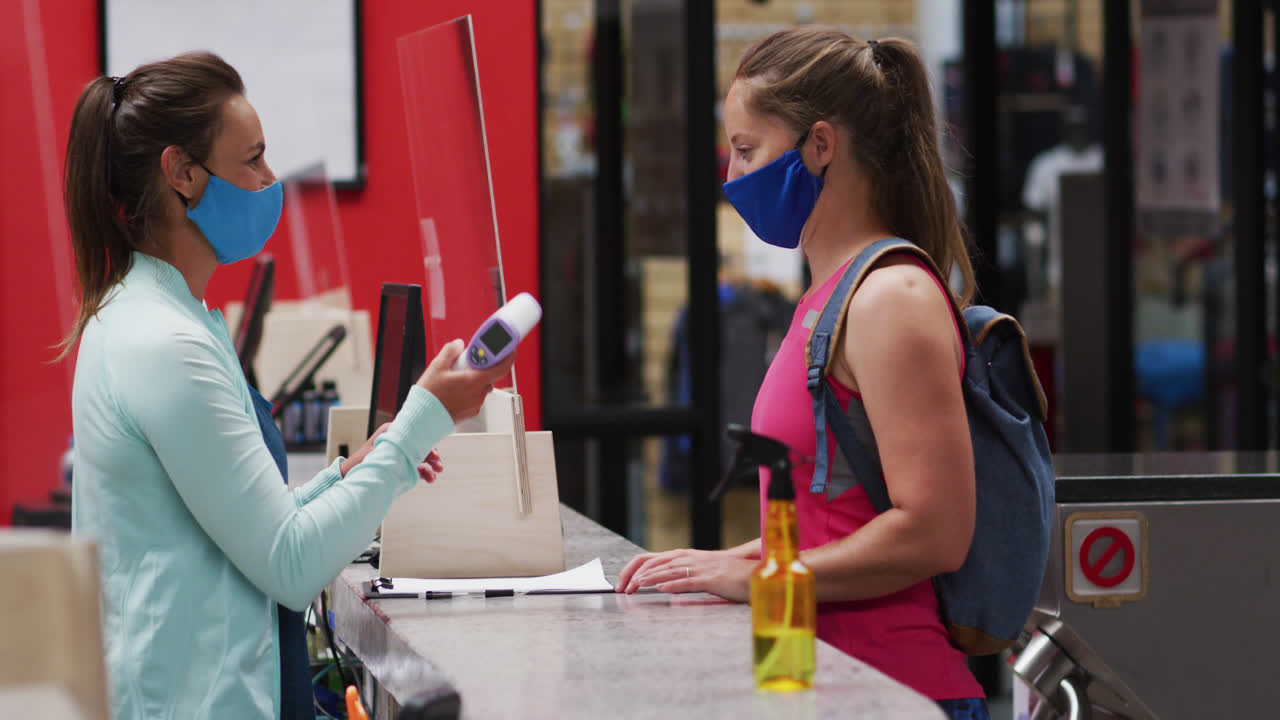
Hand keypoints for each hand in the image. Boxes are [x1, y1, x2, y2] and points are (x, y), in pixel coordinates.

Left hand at [340, 423, 443, 482]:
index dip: (427, 443)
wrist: (351, 475)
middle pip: (420, 446)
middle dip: (431, 457)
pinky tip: (429, 478)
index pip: (415, 434)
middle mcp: (397, 440)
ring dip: (429, 466)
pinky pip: (415, 466)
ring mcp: (398, 453)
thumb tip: (414, 448)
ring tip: (434, 475)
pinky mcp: (399, 464)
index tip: (435, 454)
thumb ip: (397, 450)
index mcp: (391, 431)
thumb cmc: (361, 462)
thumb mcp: (381, 453)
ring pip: (420, 457)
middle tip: (439, 466)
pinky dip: (423, 472)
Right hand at [416, 339, 516, 422]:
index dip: (508, 357)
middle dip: (482, 368)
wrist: (422, 418)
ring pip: (482, 387)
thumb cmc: (430, 396)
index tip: (508, 350)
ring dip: (474, 380)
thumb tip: (458, 345)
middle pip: (489, 376)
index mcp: (473, 381)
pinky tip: (456, 390)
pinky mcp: (471, 412)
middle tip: (469, 362)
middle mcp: (478, 394)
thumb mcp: (437, 366)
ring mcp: (475, 404)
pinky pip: (476, 397)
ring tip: (457, 378)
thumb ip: (450, 351)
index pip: (500, 368)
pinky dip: (470, 391)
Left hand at [615, 548, 755, 602]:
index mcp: (682, 556)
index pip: (649, 559)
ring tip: (635, 587)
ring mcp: (698, 567)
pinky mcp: (710, 579)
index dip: (632, 570)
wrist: (750, 572)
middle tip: (622, 589)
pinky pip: (688, 581)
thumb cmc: (724, 574)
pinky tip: (661, 588)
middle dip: (635, 576)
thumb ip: (678, 573)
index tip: (622, 583)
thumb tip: (656, 583)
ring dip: (649, 579)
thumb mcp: (697, 570)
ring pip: (668, 570)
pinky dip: (673, 584)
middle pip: (654, 563)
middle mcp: (687, 558)